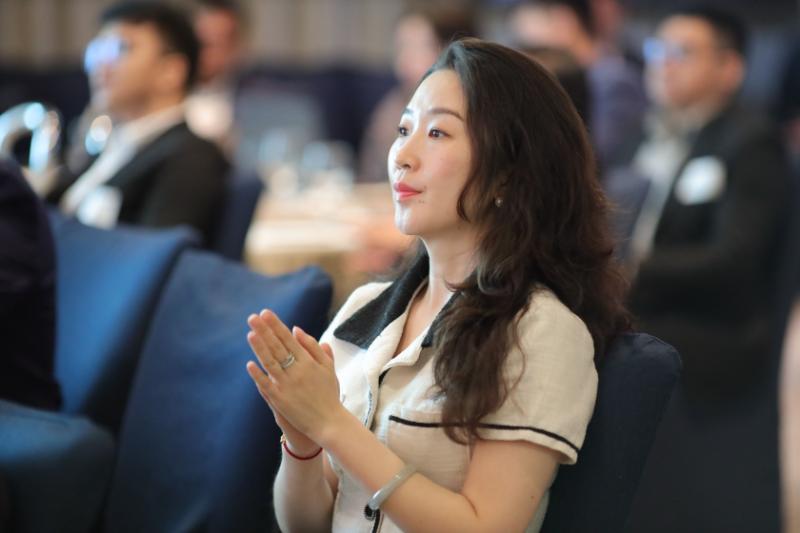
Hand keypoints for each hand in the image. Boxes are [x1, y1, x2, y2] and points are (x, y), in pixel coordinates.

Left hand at [245, 309, 346, 447]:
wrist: (329, 422)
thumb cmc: (328, 393)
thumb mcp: (327, 367)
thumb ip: (313, 347)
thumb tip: (296, 329)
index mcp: (309, 362)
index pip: (289, 339)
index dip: (276, 326)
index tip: (265, 313)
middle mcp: (297, 371)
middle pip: (278, 347)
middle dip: (265, 331)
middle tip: (253, 317)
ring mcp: (287, 386)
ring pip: (271, 363)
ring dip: (260, 348)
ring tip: (250, 333)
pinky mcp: (280, 400)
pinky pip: (266, 385)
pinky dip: (258, 375)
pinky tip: (250, 364)